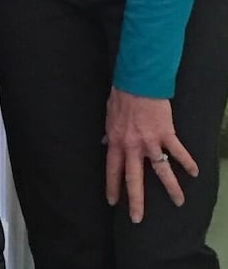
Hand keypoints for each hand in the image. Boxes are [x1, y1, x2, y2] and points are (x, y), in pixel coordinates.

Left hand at [105, 86, 198, 222]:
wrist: (138, 81)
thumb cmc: (122, 95)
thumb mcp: (109, 114)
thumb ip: (110, 132)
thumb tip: (105, 142)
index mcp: (117, 141)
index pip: (113, 170)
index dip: (112, 187)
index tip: (113, 202)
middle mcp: (133, 146)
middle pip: (134, 179)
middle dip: (136, 201)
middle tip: (137, 218)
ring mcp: (151, 141)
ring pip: (161, 171)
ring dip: (171, 188)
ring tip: (178, 202)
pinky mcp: (166, 134)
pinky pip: (178, 152)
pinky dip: (187, 162)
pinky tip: (194, 173)